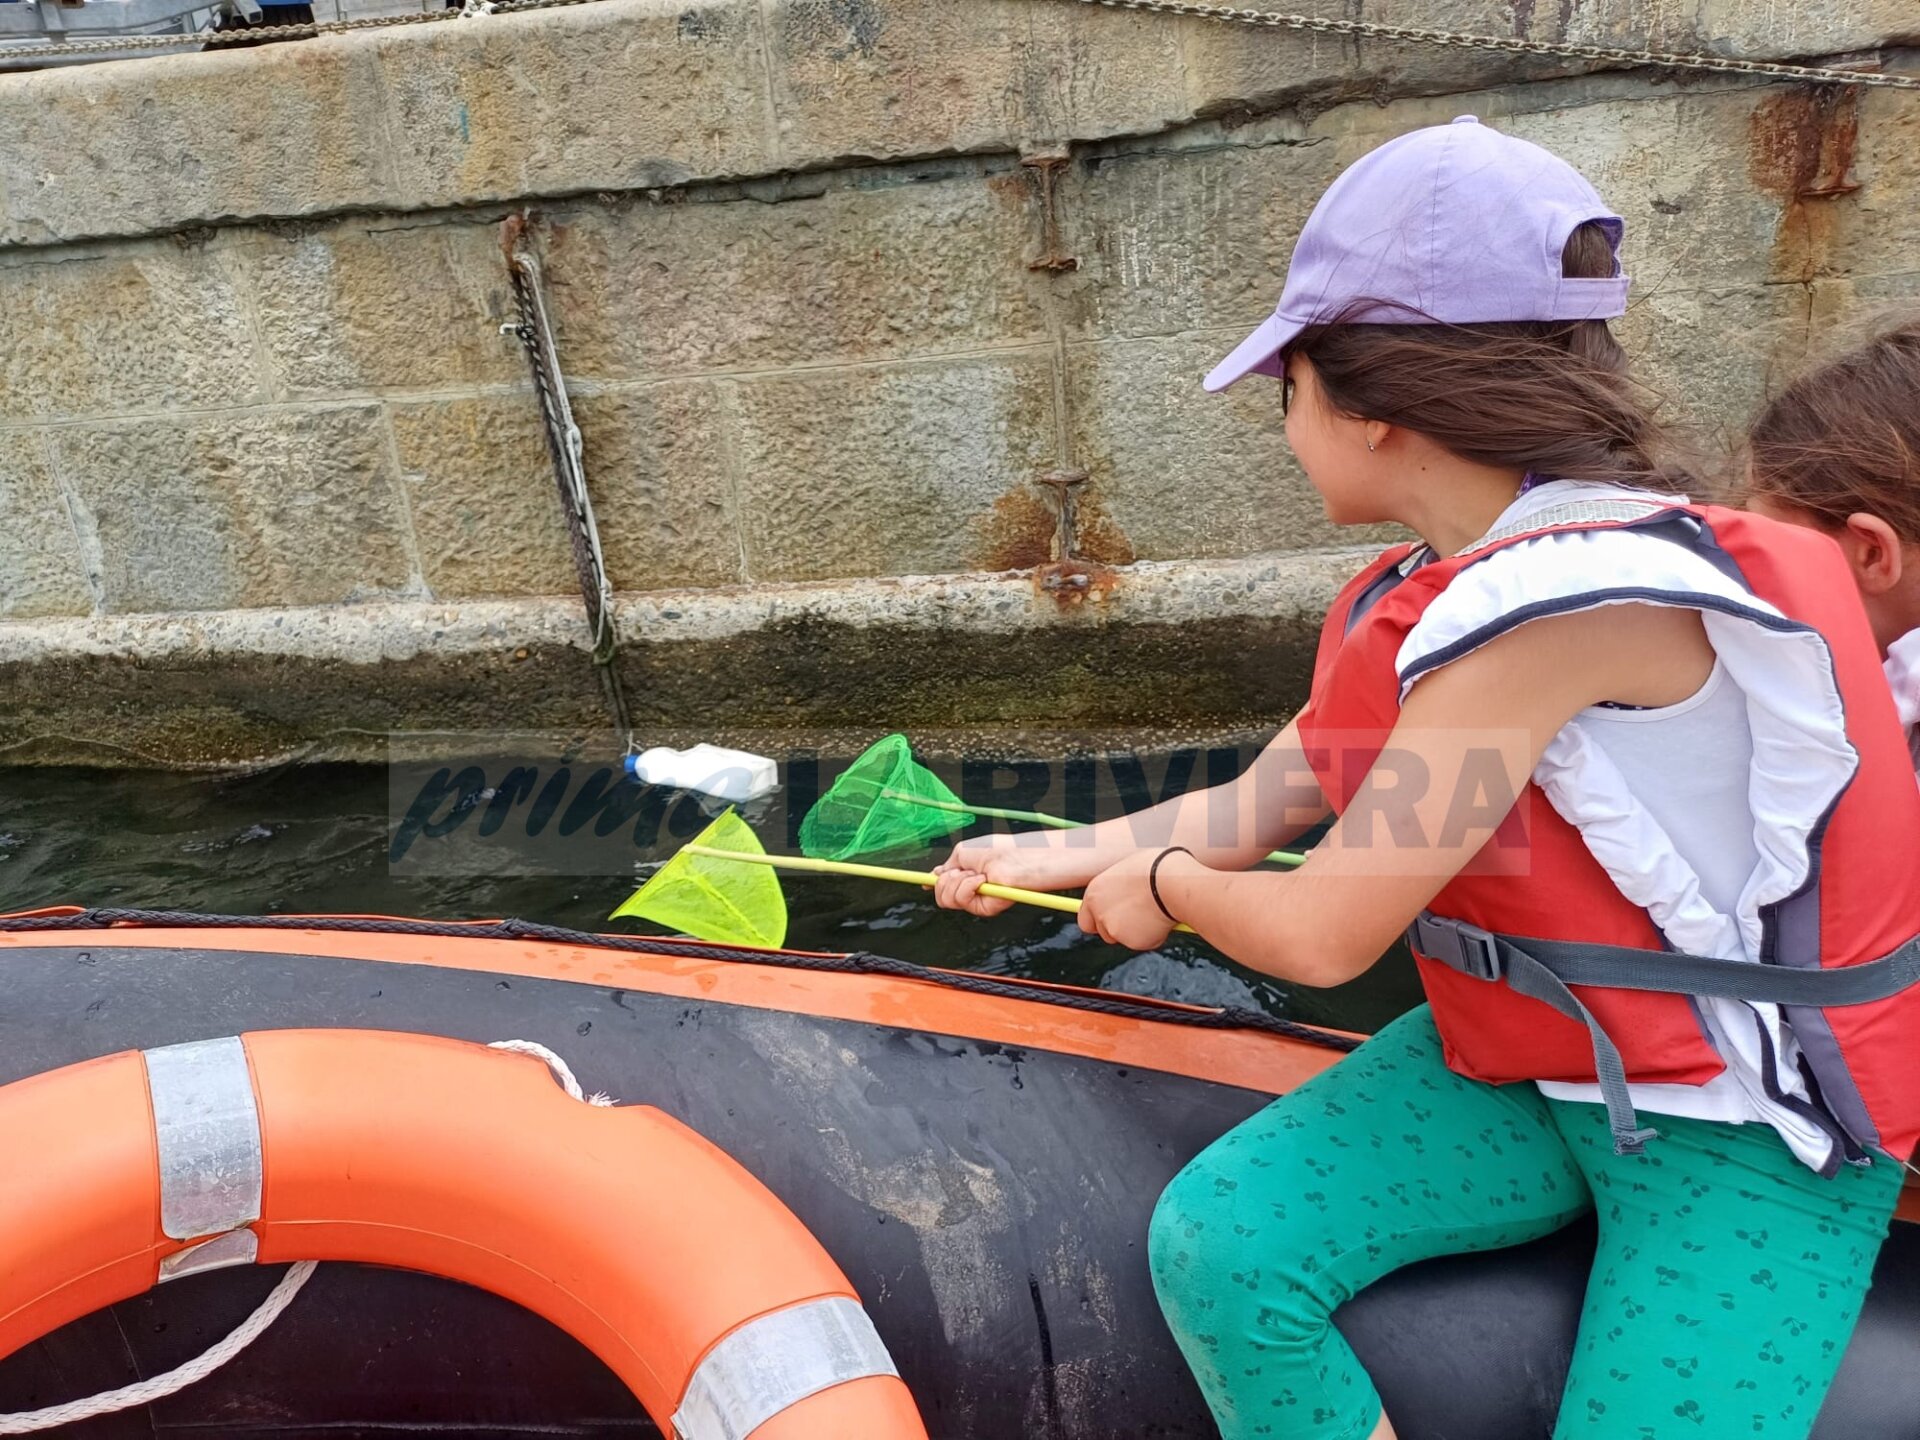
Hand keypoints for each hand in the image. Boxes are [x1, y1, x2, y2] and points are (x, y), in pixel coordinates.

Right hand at [932, 834, 1058, 917]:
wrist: (1015, 856)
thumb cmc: (997, 850)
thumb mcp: (964, 852)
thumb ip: (948, 866)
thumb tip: (934, 875)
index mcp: (966, 874)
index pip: (945, 885)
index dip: (933, 883)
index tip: (926, 882)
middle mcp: (970, 889)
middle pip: (941, 896)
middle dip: (944, 880)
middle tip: (961, 870)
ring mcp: (976, 900)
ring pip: (946, 899)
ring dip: (957, 881)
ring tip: (976, 873)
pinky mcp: (983, 908)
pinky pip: (961, 901)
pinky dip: (967, 886)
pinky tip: (982, 880)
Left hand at [1078, 848, 1190, 949]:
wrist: (1172, 883)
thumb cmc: (1157, 868)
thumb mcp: (1130, 871)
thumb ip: (1120, 889)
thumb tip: (1125, 895)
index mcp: (1095, 891)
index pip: (1086, 917)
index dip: (1098, 920)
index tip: (1109, 922)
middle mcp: (1099, 912)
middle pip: (1102, 932)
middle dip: (1117, 930)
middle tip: (1136, 921)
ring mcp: (1113, 928)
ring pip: (1124, 938)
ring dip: (1136, 931)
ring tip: (1154, 912)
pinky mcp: (1131, 941)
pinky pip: (1143, 942)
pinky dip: (1152, 935)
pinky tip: (1161, 919)